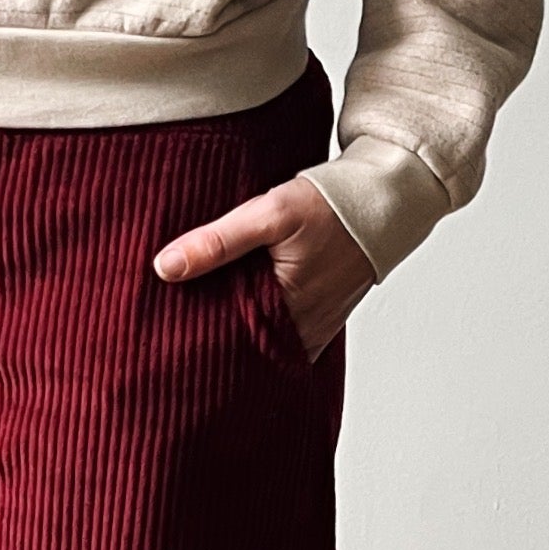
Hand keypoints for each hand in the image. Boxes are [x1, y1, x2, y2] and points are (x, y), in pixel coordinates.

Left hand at [153, 174, 375, 358]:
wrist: (384, 201)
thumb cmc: (330, 205)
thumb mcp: (270, 213)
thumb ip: (218, 241)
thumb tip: (165, 267)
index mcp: (286, 307)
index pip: (227, 341)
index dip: (195, 338)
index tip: (163, 334)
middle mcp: (304, 328)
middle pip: (244, 348)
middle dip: (212, 342)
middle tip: (171, 335)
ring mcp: (316, 327)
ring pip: (264, 344)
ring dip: (237, 336)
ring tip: (198, 327)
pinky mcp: (323, 318)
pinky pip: (285, 335)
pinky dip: (262, 330)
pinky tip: (240, 315)